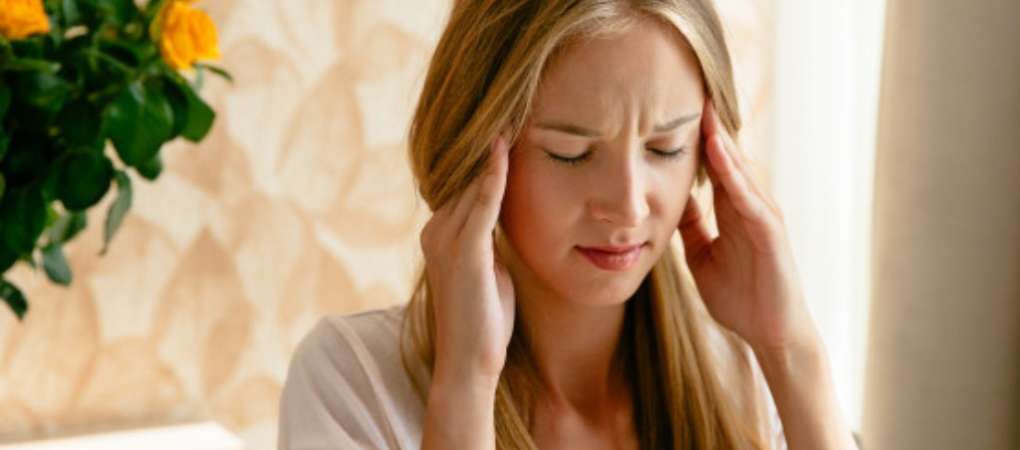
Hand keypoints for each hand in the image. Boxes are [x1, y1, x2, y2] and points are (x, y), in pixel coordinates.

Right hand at [419, 136, 514, 384]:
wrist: (470, 363)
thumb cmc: (485, 321)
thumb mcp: (488, 270)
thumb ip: (488, 240)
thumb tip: (503, 216)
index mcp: (440, 234)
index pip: (464, 182)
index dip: (484, 153)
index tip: (504, 121)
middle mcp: (435, 230)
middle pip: (463, 175)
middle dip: (485, 142)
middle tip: (508, 102)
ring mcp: (445, 241)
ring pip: (470, 183)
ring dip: (489, 149)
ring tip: (507, 113)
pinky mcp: (463, 253)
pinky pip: (481, 205)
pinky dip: (493, 176)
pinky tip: (504, 149)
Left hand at [677, 99, 818, 350]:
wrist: (769, 333)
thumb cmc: (740, 297)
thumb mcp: (701, 257)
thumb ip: (690, 228)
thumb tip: (670, 204)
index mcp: (732, 211)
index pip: (713, 166)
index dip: (697, 140)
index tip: (674, 111)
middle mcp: (749, 207)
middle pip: (728, 159)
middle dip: (711, 128)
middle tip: (692, 92)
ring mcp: (763, 218)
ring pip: (740, 171)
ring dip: (722, 142)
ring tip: (703, 111)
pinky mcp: (771, 234)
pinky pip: (750, 198)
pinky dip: (735, 175)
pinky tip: (720, 154)